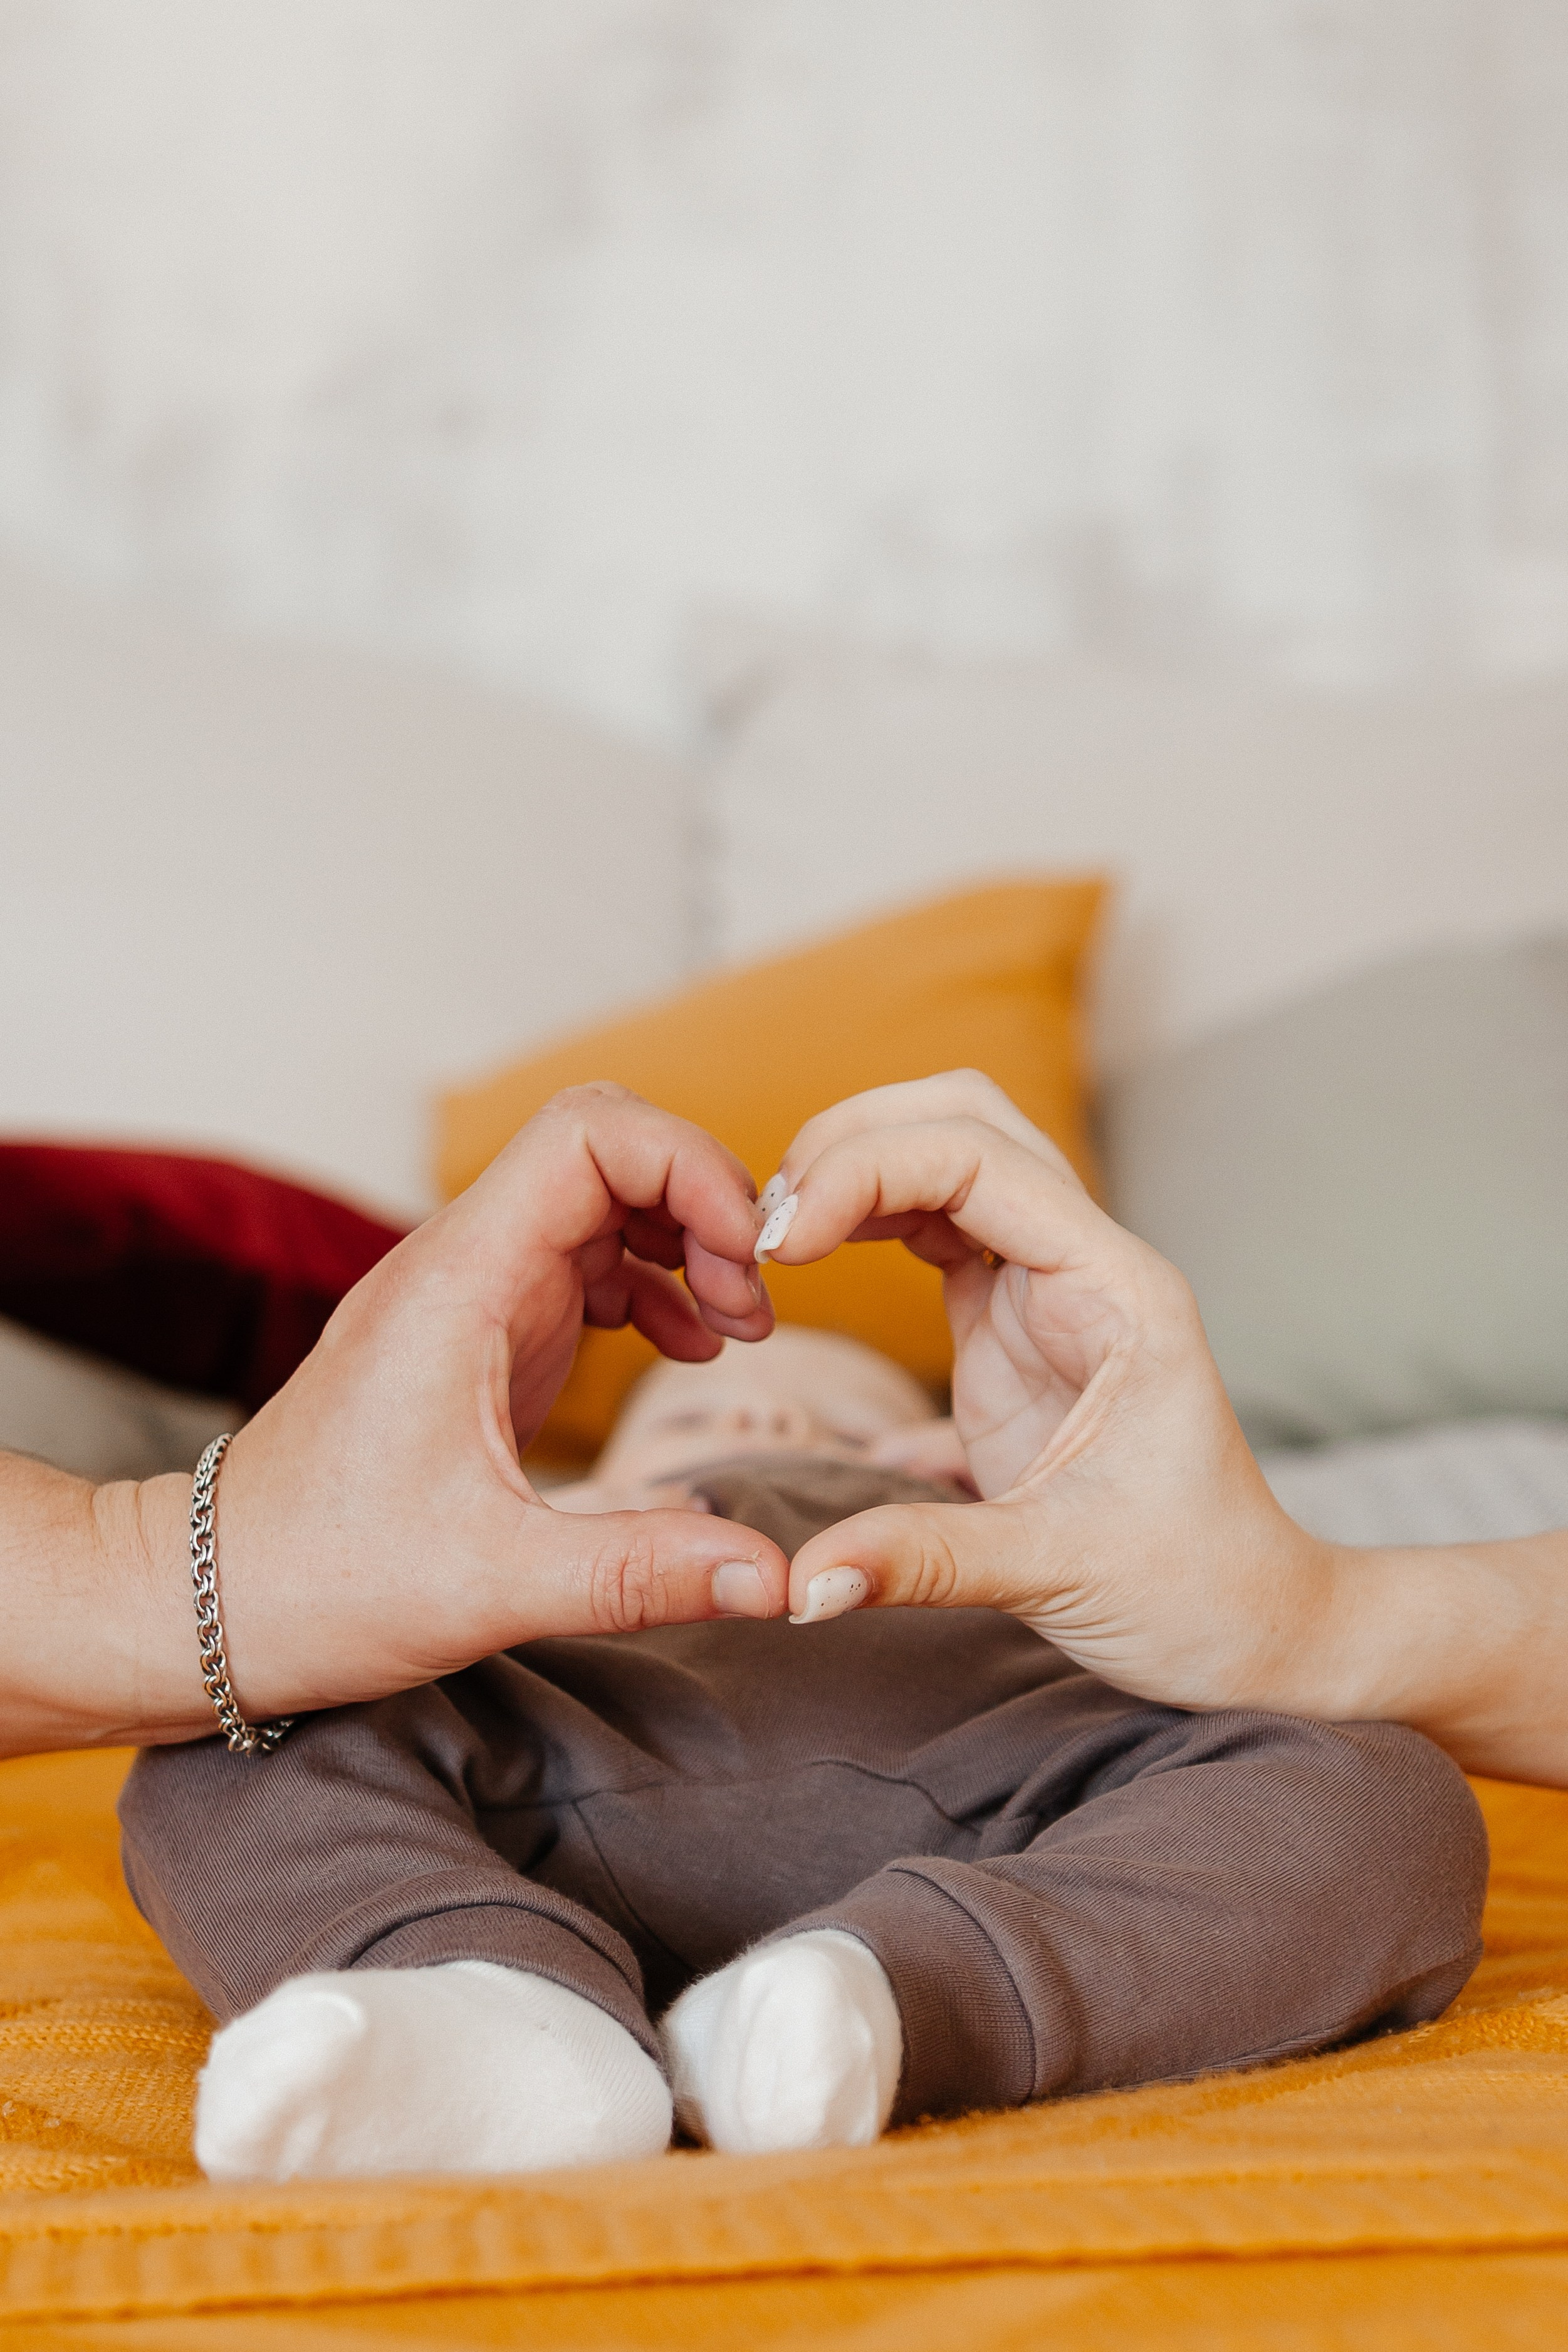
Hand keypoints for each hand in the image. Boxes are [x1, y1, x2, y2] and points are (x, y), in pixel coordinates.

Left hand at [105, 1086, 790, 1746]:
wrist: (215, 1599)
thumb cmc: (323, 1582)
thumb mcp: (493, 1586)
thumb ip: (640, 1574)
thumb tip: (775, 1578)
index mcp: (458, 1283)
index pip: (589, 1133)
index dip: (689, 1166)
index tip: (745, 1260)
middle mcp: (462, 1265)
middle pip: (606, 1145)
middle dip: (700, 1199)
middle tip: (750, 1304)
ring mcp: (468, 1293)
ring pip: (600, 1197)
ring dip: (682, 1241)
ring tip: (734, 1333)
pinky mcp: (478, 1332)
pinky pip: (583, 1259)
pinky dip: (650, 1284)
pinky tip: (684, 1350)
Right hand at [757, 1073, 1335, 1713]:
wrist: (1250, 1626)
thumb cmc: (1192, 1591)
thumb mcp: (1056, 1573)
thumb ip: (922, 1561)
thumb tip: (801, 1582)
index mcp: (1118, 1293)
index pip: (980, 1159)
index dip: (866, 1172)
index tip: (782, 1246)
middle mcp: (1087, 1266)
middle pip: (966, 1118)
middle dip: (855, 1139)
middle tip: (767, 1226)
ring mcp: (1048, 1289)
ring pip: (948, 1157)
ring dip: (855, 1171)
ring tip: (772, 1242)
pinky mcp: (1009, 1325)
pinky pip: (933, 1225)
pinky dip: (866, 1219)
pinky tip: (805, 1263)